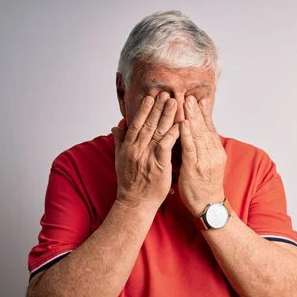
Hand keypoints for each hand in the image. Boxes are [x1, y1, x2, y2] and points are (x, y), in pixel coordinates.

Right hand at [113, 92, 179, 211]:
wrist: (135, 203)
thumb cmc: (129, 183)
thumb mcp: (120, 160)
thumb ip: (119, 142)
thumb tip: (116, 127)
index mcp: (128, 147)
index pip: (137, 123)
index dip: (144, 109)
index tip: (150, 97)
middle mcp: (137, 149)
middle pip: (148, 124)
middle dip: (157, 107)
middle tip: (166, 93)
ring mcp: (147, 156)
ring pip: (158, 131)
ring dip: (166, 115)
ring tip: (174, 102)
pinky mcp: (159, 165)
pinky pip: (166, 146)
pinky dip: (173, 134)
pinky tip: (180, 124)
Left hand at [178, 96, 226, 215]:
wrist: (208, 205)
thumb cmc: (204, 186)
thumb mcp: (208, 164)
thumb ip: (203, 149)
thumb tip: (197, 136)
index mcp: (216, 152)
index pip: (210, 129)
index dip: (204, 114)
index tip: (200, 99)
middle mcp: (213, 153)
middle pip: (205, 128)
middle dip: (197, 111)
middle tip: (190, 95)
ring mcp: (205, 160)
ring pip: (198, 134)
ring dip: (191, 117)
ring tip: (186, 103)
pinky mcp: (195, 167)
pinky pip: (190, 148)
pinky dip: (186, 134)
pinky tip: (182, 123)